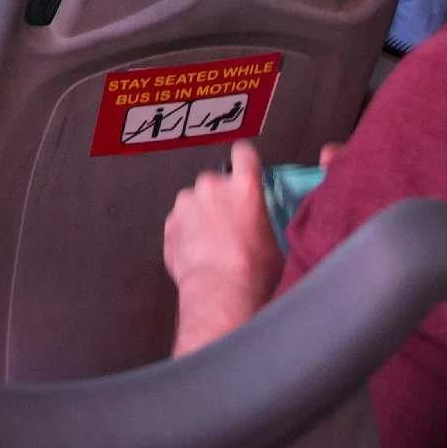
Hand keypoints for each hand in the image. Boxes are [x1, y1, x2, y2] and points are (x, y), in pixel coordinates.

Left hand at [163, 141, 282, 355]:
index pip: (244, 153)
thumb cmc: (254, 274)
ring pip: (195, 201)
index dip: (244, 162)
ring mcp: (187, 202)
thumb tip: (262, 224)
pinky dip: (186, 233)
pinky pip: (180, 221)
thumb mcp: (276, 243)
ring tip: (213, 244)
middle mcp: (213, 186)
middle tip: (230, 225)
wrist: (221, 294)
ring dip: (201, 215)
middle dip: (220, 198)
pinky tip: (199, 254)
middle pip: (216, 181)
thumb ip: (264, 220)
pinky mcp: (170, 222)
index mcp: (245, 187)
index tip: (244, 169)